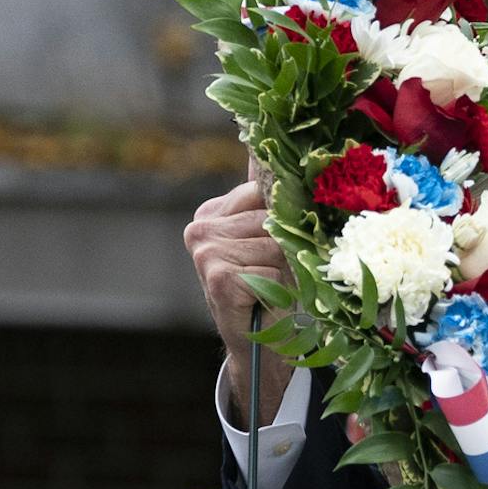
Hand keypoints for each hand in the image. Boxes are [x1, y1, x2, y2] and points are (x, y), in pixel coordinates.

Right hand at [184, 163, 290, 427]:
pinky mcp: (218, 275)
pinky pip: (270, 268)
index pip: (262, 191)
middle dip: (286, 244)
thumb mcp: (270, 237)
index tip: (282, 241)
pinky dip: (277, 287)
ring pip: (274, 243)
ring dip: (284, 268)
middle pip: (270, 217)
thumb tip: (269, 148)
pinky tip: (263, 298)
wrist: (259, 340)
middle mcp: (201, 228)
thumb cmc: (270, 285)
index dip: (284, 215)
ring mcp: (205, 251)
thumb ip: (268, 197)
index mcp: (212, 212)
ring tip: (271, 285)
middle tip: (277, 271)